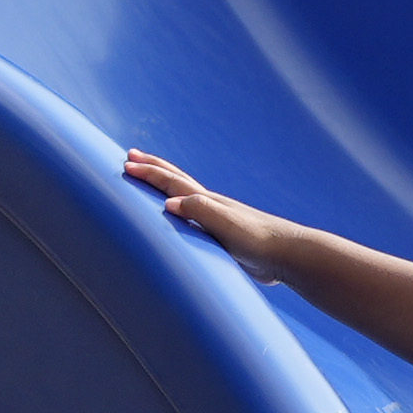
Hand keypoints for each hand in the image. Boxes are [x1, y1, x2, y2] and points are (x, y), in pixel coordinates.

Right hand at [124, 150, 298, 282]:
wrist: (287, 256)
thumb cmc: (258, 240)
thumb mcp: (225, 224)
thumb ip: (200, 211)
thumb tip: (168, 204)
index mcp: (207, 201)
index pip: (171, 182)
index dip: (148, 173)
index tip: (126, 164)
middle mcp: (211, 206)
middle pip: (177, 181)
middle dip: (153, 168)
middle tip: (131, 156)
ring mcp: (218, 221)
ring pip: (184, 198)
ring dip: (165, 187)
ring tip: (153, 183)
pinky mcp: (223, 239)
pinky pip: (192, 221)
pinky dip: (180, 213)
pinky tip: (181, 220)